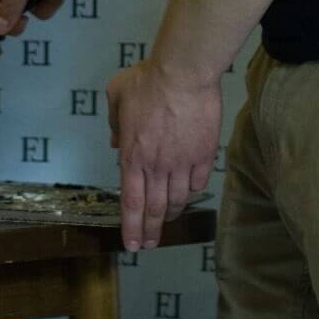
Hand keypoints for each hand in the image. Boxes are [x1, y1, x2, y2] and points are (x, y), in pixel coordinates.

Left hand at [106, 56, 221, 251]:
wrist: (183, 73)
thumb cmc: (147, 81)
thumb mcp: (116, 95)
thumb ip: (114, 122)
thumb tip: (115, 142)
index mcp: (132, 156)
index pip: (130, 202)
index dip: (131, 227)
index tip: (132, 244)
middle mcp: (157, 166)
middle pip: (154, 208)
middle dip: (151, 231)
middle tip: (150, 244)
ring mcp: (182, 163)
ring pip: (177, 199)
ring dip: (170, 214)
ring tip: (167, 220)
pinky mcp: (204, 154)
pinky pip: (197, 182)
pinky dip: (191, 191)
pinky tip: (188, 192)